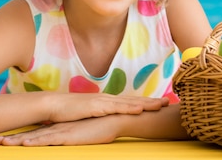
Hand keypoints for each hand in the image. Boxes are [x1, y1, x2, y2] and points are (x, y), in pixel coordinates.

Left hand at [0, 116, 118, 145]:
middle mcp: (58, 128)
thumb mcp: (84, 132)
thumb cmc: (101, 126)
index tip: (7, 139)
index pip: (37, 133)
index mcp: (60, 128)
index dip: (21, 136)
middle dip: (14, 138)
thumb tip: (67, 137)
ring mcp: (62, 131)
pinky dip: (36, 141)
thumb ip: (74, 133)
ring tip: (3, 142)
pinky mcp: (68, 136)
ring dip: (18, 140)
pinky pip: (49, 140)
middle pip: (31, 134)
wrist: (114, 119)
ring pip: (36, 137)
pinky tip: (25, 143)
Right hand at [45, 93, 168, 122]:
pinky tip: (140, 109)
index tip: (159, 103)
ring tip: (160, 105)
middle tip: (168, 102)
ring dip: (146, 103)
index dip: (146, 103)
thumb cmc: (69, 112)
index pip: (130, 102)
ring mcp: (103, 101)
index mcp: (107, 101)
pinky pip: (116, 108)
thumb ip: (99, 117)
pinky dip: (129, 108)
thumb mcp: (88, 115)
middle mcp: (108, 99)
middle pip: (134, 100)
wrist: (53, 105)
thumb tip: (107, 122)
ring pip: (129, 103)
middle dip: (152, 101)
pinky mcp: (97, 107)